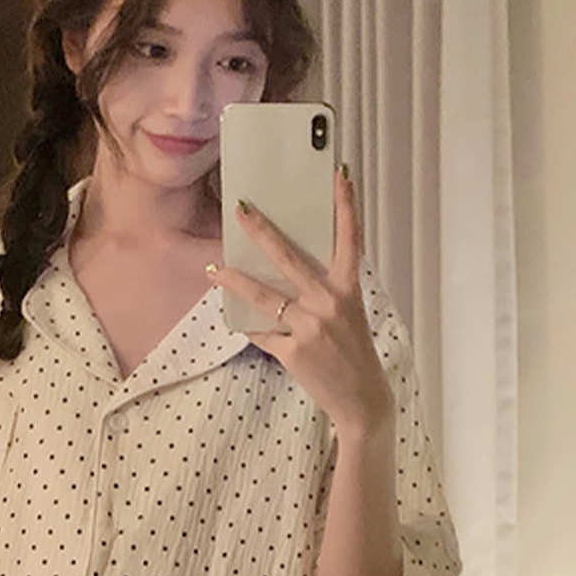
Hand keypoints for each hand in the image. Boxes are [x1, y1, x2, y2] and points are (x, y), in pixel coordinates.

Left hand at [206, 167, 393, 437]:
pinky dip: (248, 325)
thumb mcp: (349, 316)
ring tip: (214, 270)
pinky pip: (261, 332)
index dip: (346, 206)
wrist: (361, 400)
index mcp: (349, 290)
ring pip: (263, 297)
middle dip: (262, 232)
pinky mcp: (293, 352)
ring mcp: (310, 328)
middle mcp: (329, 304)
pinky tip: (233, 316)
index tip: (339, 175)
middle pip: (289, 259)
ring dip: (235, 281)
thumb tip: (283, 273)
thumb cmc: (353, 354)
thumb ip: (324, 292)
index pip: (350, 240)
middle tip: (241, 210)